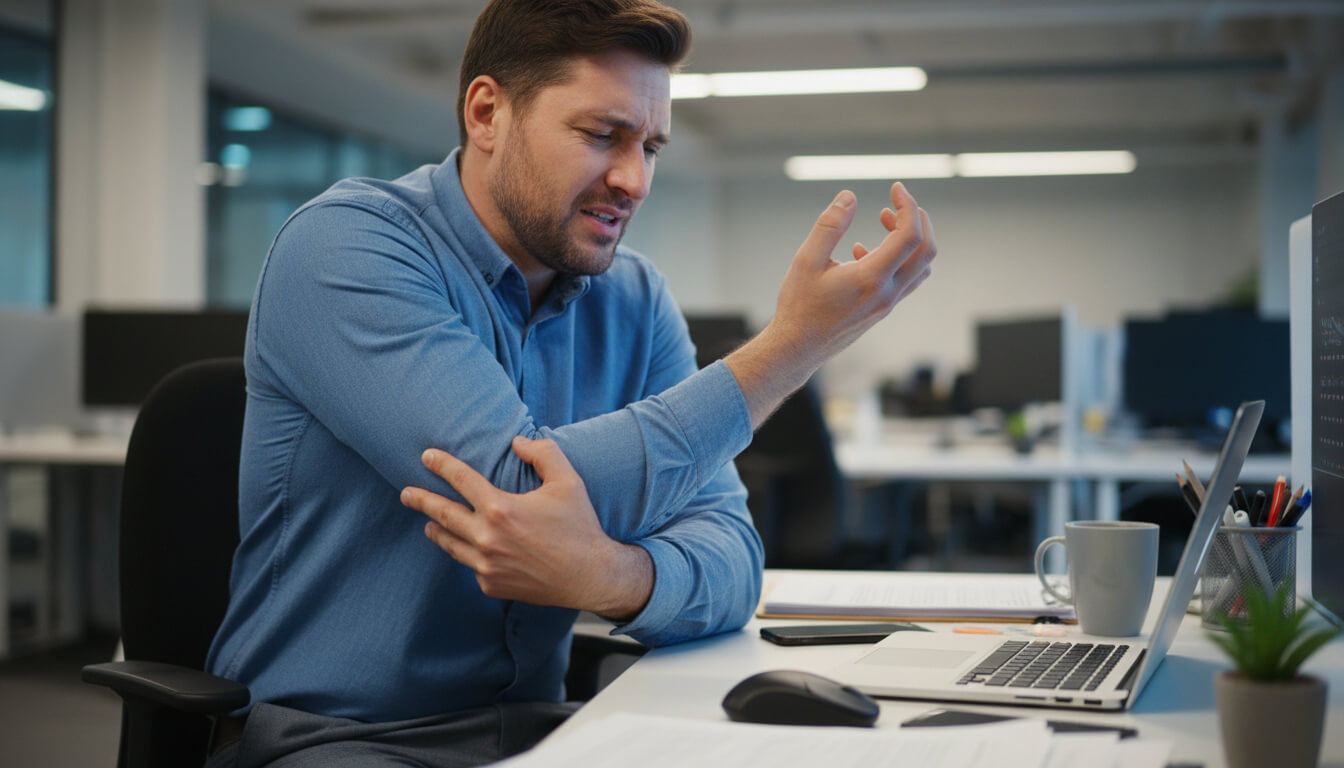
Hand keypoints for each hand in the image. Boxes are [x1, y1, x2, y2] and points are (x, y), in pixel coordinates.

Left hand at [400, 436, 652, 617]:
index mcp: (501, 508)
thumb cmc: (580, 526)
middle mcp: (487, 538)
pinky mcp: (491, 585)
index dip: (441, 464)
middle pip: (442, 514)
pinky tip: (470, 550)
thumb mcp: (568, 481)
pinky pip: (471, 566)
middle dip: (420, 500)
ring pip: (450, 544)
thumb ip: (543, 452)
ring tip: (428, 525)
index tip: (427, 456)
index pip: (461, 479)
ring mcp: (486, 565)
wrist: (590, 576)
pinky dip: (468, 554)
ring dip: (436, 530)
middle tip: (405, 493)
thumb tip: (517, 442)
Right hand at [726, 182, 935, 425]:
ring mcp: (886, 304)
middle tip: (896, 203)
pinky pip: (905, 280)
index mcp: (872, 278)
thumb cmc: (799, 305)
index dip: (908, 206)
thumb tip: (849, 196)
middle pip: (926, 250)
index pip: (910, 235)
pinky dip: (898, 258)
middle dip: (918, 220)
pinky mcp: (881, 310)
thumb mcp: (807, 259)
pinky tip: (863, 252)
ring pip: (920, 267)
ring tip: (884, 222)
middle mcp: (887, 293)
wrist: (798, 348)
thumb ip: (830, 225)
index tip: (895, 188)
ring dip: (911, 240)